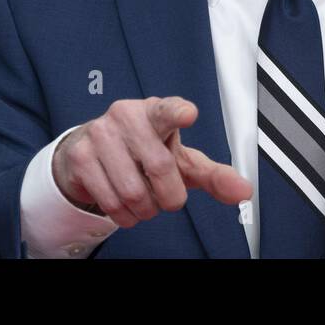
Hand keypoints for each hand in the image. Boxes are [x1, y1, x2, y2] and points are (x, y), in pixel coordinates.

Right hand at [51, 96, 252, 228]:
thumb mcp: (180, 160)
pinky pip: (110, 201)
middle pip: (160, 169)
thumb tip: (243, 191)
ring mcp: (100, 133)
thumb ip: (213, 175)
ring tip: (143, 198)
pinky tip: (123, 202)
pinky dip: (123, 214)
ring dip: (144, 209)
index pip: (168, 110)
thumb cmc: (144, 151)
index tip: (188, 113)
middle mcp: (126, 116)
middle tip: (164, 194)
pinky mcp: (81, 156)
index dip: (178, 112)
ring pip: (133, 191)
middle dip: (168, 196)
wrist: (93, 150)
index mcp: (156, 112)